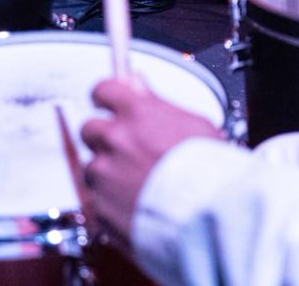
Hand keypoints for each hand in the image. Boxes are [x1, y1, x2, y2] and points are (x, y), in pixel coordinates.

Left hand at [79, 77, 222, 242]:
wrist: (206, 216)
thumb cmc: (208, 170)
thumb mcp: (193, 123)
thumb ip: (157, 102)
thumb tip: (136, 83)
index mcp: (136, 113)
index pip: (104, 90)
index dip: (106, 97)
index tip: (107, 103)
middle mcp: (114, 139)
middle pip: (90, 128)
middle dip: (103, 137)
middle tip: (124, 149)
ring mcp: (104, 174)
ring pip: (92, 167)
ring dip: (107, 172)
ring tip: (135, 184)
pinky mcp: (101, 207)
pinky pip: (98, 200)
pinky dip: (111, 202)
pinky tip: (135, 204)